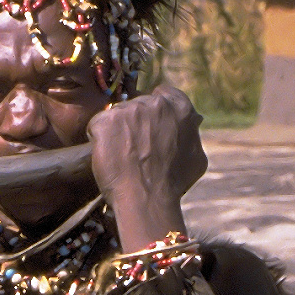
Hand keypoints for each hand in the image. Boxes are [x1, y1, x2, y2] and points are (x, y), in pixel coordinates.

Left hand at [86, 85, 206, 247]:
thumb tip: (195, 121)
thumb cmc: (173, 184)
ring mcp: (129, 109)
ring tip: (122, 156)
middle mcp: (154, 103)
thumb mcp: (196, 157)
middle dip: (135, 122)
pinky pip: (98, 126)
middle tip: (135, 148)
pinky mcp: (106, 120)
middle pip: (138, 105)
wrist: (147, 199)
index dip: (154, 112)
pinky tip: (110, 157)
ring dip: (117, 131)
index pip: (164, 94)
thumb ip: (192, 133)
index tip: (150, 126)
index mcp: (179, 107)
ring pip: (118, 116)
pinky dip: (100, 140)